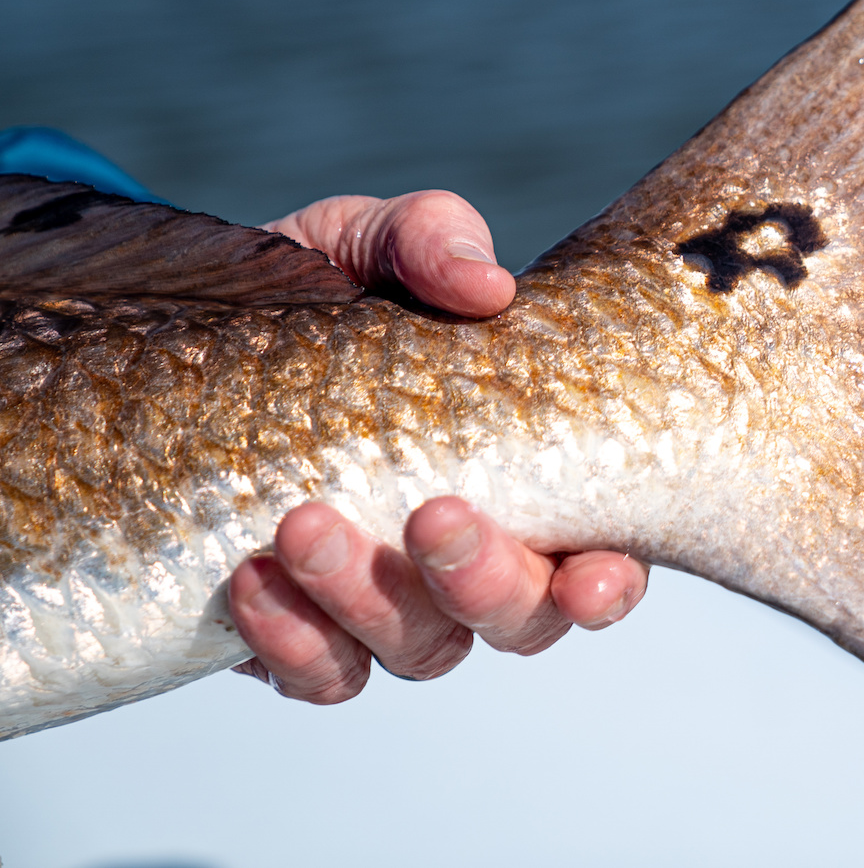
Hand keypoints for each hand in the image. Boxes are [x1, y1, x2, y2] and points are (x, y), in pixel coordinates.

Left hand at [227, 191, 648, 701]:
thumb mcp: (376, 241)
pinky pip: (317, 676)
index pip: (603, 560)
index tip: (590, 574)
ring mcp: (391, 610)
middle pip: (520, 622)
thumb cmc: (329, 291)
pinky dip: (291, 640)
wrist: (201, 329)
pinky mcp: (300, 639)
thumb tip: (487, 284)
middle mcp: (476, 563)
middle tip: (432, 514)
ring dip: (369, 599)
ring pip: (420, 651)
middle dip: (486, 582)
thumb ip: (434, 240)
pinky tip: (251, 579)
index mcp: (533, 480)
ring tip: (302, 521)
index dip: (609, 584)